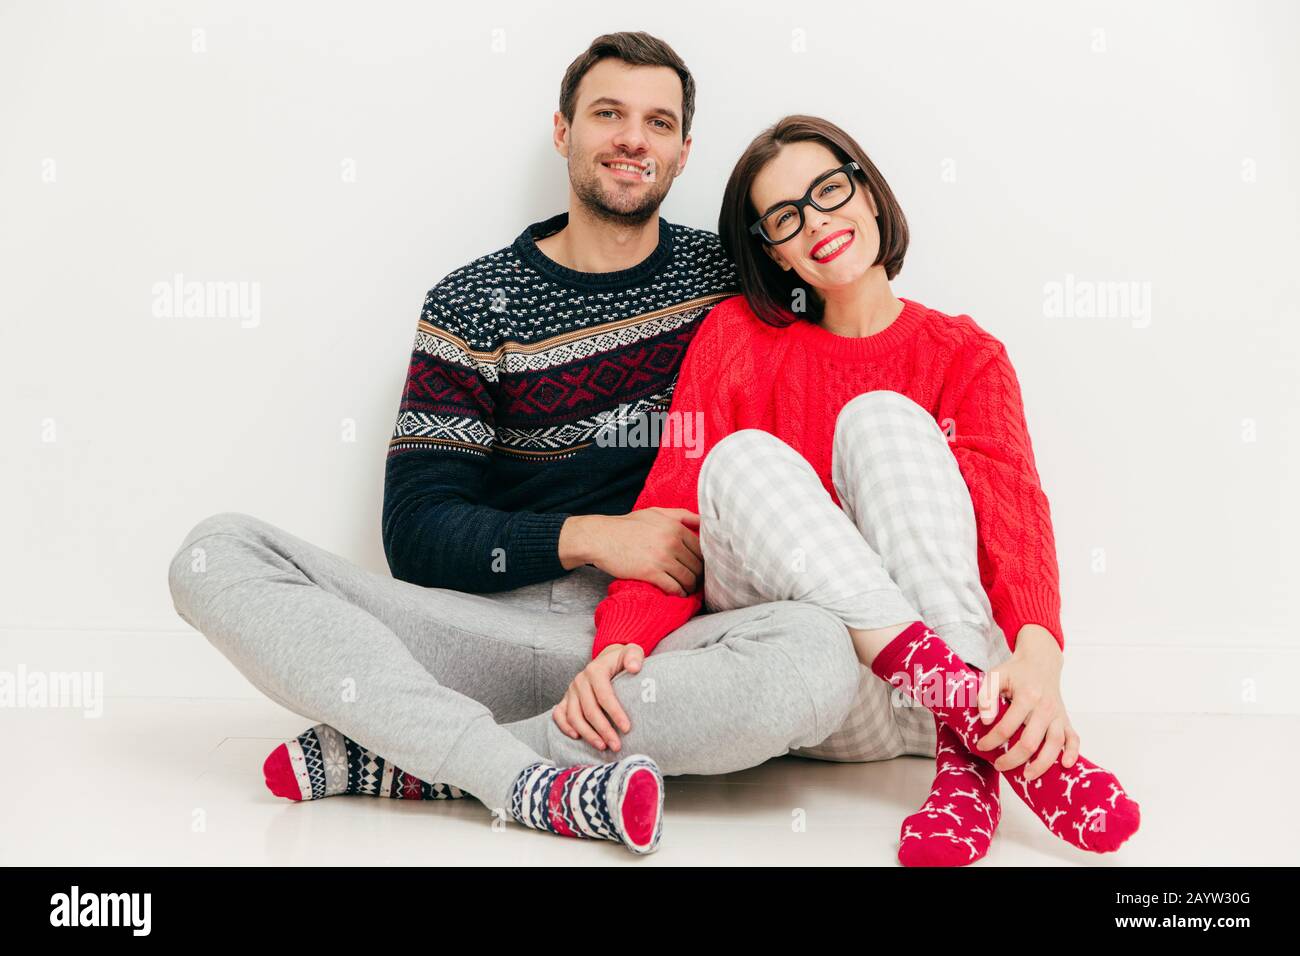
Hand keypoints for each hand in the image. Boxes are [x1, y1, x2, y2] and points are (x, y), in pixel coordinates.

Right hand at [551, 643, 644, 751]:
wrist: (606, 659)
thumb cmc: (621, 659)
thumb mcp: (631, 652)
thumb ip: (634, 657)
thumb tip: (635, 668)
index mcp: (595, 670)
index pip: (604, 695)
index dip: (615, 713)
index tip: (627, 728)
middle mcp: (580, 681)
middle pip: (589, 710)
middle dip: (603, 730)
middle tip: (616, 745)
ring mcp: (571, 691)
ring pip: (574, 716)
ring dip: (587, 734)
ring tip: (602, 746)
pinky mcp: (565, 699)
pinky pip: (559, 715)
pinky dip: (565, 727)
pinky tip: (578, 737)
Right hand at [560, 510, 702, 595]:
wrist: (600, 538)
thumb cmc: (627, 525)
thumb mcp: (654, 512)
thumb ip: (680, 514)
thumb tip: (703, 521)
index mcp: (675, 527)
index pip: (701, 548)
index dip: (703, 561)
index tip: (699, 568)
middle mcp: (672, 541)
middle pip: (697, 565)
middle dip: (698, 575)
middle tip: (695, 582)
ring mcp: (662, 558)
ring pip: (688, 578)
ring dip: (690, 587)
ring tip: (686, 589)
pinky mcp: (651, 573)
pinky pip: (674, 587)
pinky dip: (678, 593)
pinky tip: (677, 594)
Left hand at [973, 625, 1080, 780]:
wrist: (1040, 662)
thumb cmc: (1015, 672)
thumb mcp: (995, 676)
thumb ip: (986, 696)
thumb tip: (985, 721)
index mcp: (1026, 696)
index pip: (1007, 726)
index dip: (992, 740)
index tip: (981, 746)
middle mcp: (1045, 707)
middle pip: (1030, 741)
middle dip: (1013, 758)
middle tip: (999, 766)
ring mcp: (1058, 715)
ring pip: (1054, 744)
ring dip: (1042, 763)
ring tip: (1027, 776)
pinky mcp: (1065, 719)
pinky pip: (1074, 738)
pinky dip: (1073, 753)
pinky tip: (1065, 765)